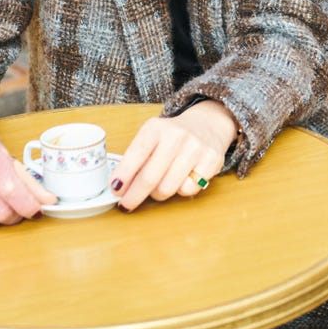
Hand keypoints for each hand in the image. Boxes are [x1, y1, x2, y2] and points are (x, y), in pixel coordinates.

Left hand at [110, 100, 237, 212]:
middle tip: (126, 204)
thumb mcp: (152, 137)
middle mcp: (176, 135)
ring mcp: (195, 148)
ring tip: (157, 187)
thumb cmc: (171, 137)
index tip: (115, 189)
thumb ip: (137, 158)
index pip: (136, 153)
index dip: (124, 174)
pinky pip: (188, 190)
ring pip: (167, 188)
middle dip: (134, 195)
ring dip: (157, 194)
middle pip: (150, 177)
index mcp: (156, 127)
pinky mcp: (211, 161)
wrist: (207, 124)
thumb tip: (120, 187)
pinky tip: (181, 179)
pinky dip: (180, 190)